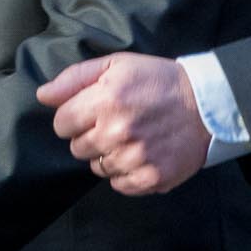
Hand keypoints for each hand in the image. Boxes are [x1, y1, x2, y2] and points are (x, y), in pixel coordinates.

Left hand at [36, 52, 210, 195]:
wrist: (207, 104)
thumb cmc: (157, 81)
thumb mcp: (115, 65)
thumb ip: (74, 79)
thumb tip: (43, 96)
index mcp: (105, 101)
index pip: (61, 123)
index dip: (71, 118)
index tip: (87, 113)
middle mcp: (117, 132)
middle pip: (76, 147)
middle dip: (87, 136)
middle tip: (111, 125)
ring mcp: (136, 158)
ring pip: (97, 167)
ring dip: (106, 155)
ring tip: (127, 140)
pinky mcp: (153, 178)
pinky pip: (120, 185)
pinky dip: (124, 174)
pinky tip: (136, 157)